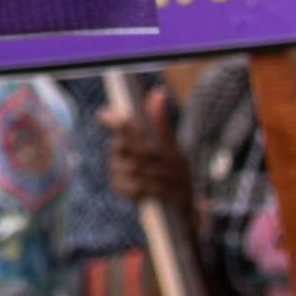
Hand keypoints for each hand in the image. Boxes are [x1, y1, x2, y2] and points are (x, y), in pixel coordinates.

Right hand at [107, 93, 191, 209]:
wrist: (179, 203)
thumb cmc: (176, 172)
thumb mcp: (173, 149)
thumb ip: (162, 124)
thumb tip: (159, 93)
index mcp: (133, 137)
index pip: (119, 123)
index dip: (116, 121)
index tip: (125, 124)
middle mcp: (121, 150)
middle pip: (123, 145)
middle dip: (148, 156)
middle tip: (167, 165)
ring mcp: (118, 168)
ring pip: (130, 167)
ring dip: (154, 176)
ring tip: (168, 182)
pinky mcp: (120, 186)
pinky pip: (130, 185)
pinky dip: (147, 189)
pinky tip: (155, 192)